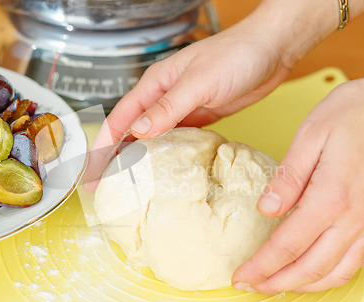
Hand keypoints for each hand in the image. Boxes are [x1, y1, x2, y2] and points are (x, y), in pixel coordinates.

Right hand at [83, 9, 292, 190]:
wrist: (270, 50)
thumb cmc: (235, 55)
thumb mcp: (199, 81)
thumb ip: (168, 106)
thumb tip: (137, 131)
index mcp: (154, 85)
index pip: (118, 121)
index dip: (102, 150)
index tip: (92, 176)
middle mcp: (162, 98)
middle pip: (128, 133)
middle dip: (113, 160)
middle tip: (104, 189)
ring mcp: (180, 109)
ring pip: (150, 140)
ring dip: (137, 161)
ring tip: (128, 188)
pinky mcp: (199, 118)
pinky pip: (175, 141)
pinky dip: (166, 158)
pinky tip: (164, 173)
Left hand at [232, 61, 363, 293]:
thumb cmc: (359, 111)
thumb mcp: (312, 134)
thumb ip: (288, 177)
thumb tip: (266, 209)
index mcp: (331, 197)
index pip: (287, 246)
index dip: (260, 267)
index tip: (240, 276)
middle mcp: (353, 218)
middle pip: (310, 269)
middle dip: (276, 284)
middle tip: (252, 286)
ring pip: (336, 273)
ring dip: (304, 285)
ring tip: (278, 284)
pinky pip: (358, 261)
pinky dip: (333, 275)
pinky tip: (317, 270)